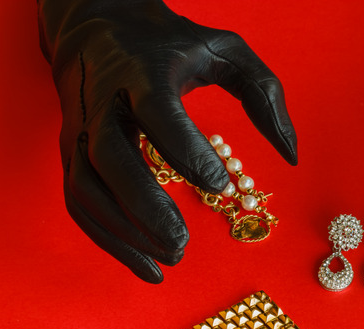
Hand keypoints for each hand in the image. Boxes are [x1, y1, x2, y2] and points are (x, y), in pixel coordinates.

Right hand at [38, 0, 296, 281]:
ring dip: (124, 232)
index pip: (159, 112)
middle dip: (145, 208)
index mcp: (143, 71)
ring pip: (87, 188)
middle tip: (184, 243)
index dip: (186, 151)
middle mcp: (103, 101)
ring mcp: (80, 128)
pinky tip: (146, 266)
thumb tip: (292, 156)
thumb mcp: (225, 51)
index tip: (221, 186)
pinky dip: (108, 240)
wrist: (96, 26)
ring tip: (171, 258)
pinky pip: (79, 202)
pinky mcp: (71, 152)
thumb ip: (264, 93)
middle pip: (111, 159)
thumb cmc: (172, 44)